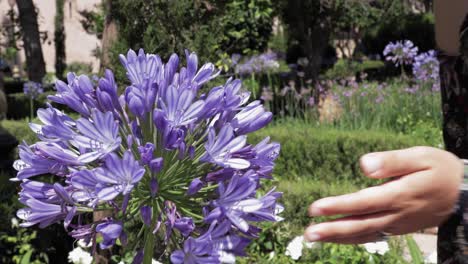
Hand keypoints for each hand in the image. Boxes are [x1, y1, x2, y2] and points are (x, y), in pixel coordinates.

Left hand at [304, 147, 462, 243]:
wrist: (463, 193)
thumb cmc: (439, 169)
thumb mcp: (421, 157)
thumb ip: (392, 161)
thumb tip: (364, 165)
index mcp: (399, 195)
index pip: (362, 203)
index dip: (338, 207)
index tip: (315, 208)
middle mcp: (396, 214)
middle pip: (359, 224)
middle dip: (332, 229)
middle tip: (309, 233)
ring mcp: (397, 224)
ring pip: (364, 233)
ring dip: (338, 237)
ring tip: (314, 238)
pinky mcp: (398, 227)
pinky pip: (372, 235)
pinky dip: (353, 238)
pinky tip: (337, 238)